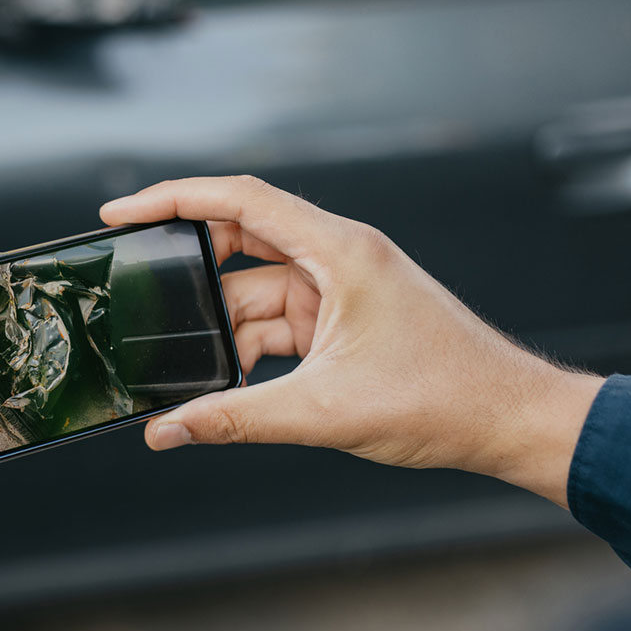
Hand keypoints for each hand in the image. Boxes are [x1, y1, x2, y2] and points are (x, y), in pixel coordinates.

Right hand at [99, 176, 602, 506]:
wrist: (507, 419)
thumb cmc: (445, 396)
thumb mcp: (323, 410)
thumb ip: (234, 419)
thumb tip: (168, 430)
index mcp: (340, 251)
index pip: (241, 201)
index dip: (174, 200)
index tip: (122, 212)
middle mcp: (338, 258)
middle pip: (240, 244)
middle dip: (188, 273)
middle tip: (135, 291)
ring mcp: (340, 290)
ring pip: (254, 295)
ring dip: (221, 330)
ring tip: (181, 366)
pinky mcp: (342, 321)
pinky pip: (276, 324)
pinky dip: (247, 350)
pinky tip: (222, 383)